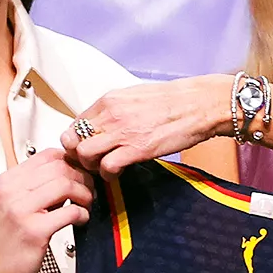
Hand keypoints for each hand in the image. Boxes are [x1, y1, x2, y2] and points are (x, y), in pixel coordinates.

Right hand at [0, 149, 93, 272]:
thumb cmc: (8, 239)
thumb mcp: (16, 203)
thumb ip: (38, 186)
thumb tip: (71, 171)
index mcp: (8, 180)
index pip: (48, 155)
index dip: (71, 161)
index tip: (81, 172)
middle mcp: (12, 191)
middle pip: (60, 167)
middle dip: (82, 177)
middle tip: (88, 190)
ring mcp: (22, 210)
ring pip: (65, 185)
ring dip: (84, 194)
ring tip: (86, 204)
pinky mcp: (35, 231)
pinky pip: (69, 211)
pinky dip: (82, 213)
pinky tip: (81, 219)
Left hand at [61, 74, 233, 175]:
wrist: (199, 104)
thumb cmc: (173, 100)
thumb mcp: (135, 97)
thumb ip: (114, 110)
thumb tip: (103, 124)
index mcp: (109, 100)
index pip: (74, 124)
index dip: (76, 142)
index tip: (85, 150)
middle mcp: (110, 114)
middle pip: (73, 140)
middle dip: (78, 157)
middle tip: (91, 164)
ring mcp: (122, 131)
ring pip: (84, 154)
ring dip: (91, 167)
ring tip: (104, 169)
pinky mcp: (137, 148)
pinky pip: (107, 167)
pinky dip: (108, 175)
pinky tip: (117, 174)